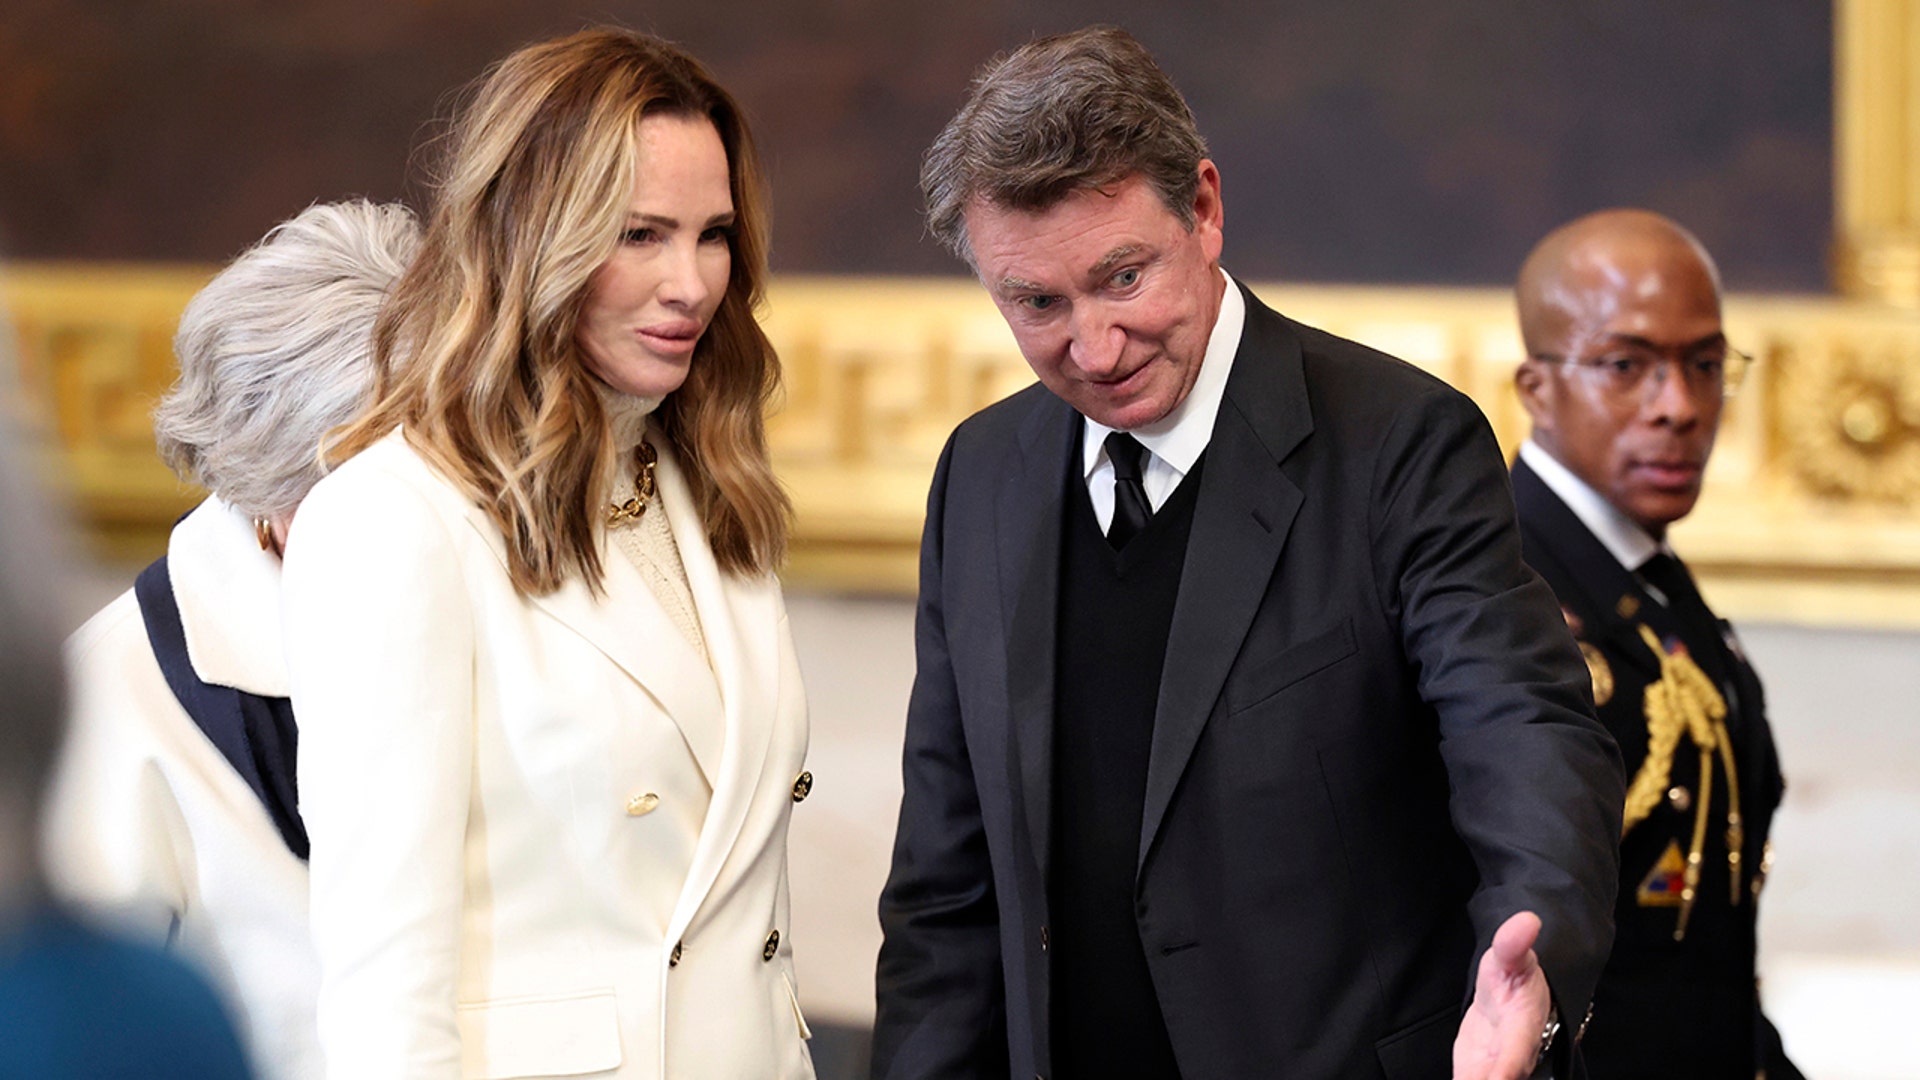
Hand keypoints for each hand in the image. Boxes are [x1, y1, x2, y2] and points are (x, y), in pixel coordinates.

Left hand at [1453, 911, 1551, 1079]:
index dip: (1507, 1069)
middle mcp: (1511, 1057)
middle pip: (1503, 1077)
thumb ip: (1512, 943)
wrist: (1506, 995)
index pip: (1517, 1055)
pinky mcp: (1475, 1073)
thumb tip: (1526, 920)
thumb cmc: (1512, 976)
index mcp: (1522, 1029)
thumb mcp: (1509, 956)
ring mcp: (1492, 1068)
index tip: (1499, 1077)